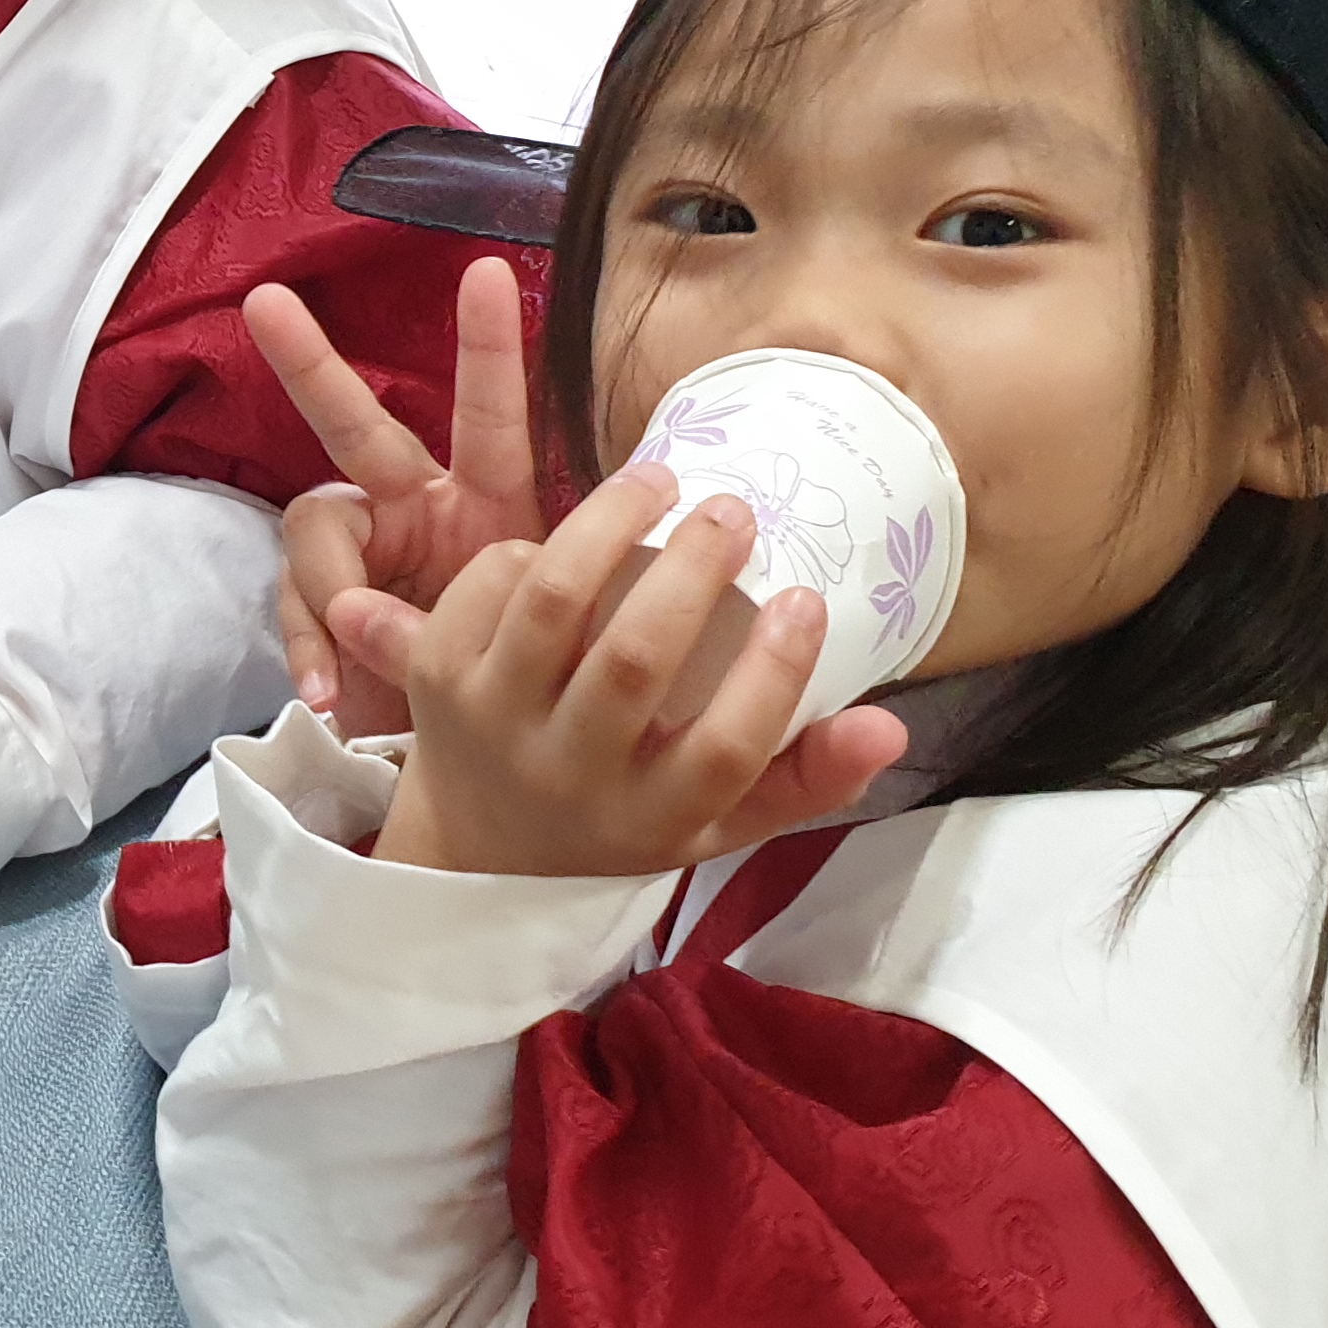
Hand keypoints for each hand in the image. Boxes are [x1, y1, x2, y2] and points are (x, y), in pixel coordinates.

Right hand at [249, 260, 543, 725]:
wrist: (478, 759)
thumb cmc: (522, 684)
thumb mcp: (522, 644)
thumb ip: (464, 618)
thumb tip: (360, 613)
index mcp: (488, 502)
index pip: (491, 417)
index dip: (489, 349)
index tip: (489, 271)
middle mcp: (417, 508)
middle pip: (356, 426)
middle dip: (312, 364)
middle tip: (266, 302)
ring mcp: (364, 553)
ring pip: (313, 524)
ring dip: (328, 585)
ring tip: (351, 654)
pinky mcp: (324, 604)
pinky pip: (298, 605)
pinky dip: (310, 647)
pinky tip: (327, 690)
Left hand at [373, 462, 905, 878]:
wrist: (478, 846)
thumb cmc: (625, 816)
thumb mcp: (718, 822)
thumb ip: (808, 778)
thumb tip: (890, 726)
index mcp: (651, 817)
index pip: (723, 752)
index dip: (775, 673)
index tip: (805, 598)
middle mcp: (568, 774)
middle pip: (632, 662)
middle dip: (692, 570)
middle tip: (734, 512)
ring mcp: (493, 723)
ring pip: (550, 604)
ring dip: (608, 526)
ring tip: (661, 481)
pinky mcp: (437, 676)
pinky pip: (487, 584)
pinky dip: (535, 547)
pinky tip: (581, 535)